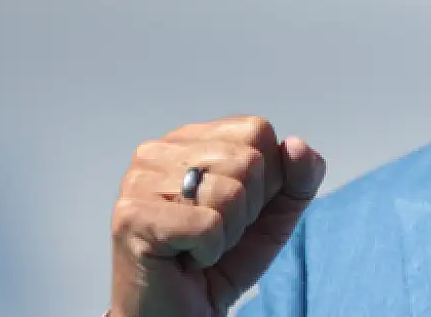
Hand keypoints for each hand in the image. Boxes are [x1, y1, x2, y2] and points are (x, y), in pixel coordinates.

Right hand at [109, 116, 326, 316]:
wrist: (181, 313)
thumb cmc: (222, 260)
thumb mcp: (276, 213)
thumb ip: (299, 176)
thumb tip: (296, 144)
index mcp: (192, 138)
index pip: (256, 130)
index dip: (267, 177)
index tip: (241, 207)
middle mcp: (159, 151)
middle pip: (247, 160)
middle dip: (248, 209)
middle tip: (218, 232)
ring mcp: (139, 181)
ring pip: (229, 192)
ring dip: (229, 233)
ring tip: (201, 245)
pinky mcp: (131, 216)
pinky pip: (207, 225)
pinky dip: (210, 251)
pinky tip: (188, 258)